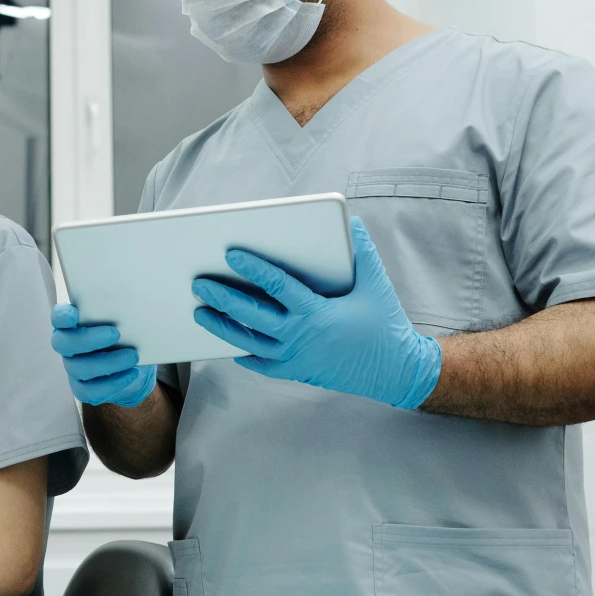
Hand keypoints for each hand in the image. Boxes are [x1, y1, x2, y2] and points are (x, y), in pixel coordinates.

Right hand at [50, 303, 158, 407]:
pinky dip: (113, 383)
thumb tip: (131, 299)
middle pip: (63, 343)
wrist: (134, 362)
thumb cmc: (127, 332)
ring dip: (108, 362)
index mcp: (72, 323)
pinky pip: (90, 391)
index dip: (62, 316)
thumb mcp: (126, 319)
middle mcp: (67, 345)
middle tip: (115, 333)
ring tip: (133, 356)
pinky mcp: (81, 388)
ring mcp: (72, 367)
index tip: (75, 314)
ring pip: (79, 368)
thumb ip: (120, 309)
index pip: (59, 317)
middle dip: (88, 339)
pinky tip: (131, 374)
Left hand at [191, 217, 441, 409]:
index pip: (277, 286)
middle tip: (198, 283)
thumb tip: (352, 222)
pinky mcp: (297, 373)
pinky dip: (244, 355)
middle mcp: (301, 336)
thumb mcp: (375, 285)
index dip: (253, 268)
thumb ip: (362, 252)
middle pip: (252, 315)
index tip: (231, 254)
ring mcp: (296, 358)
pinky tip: (229, 345)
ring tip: (200, 312)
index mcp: (317, 312)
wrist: (396, 371)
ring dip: (222, 327)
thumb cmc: (385, 324)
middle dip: (222, 298)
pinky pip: (263, 364)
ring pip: (249, 342)